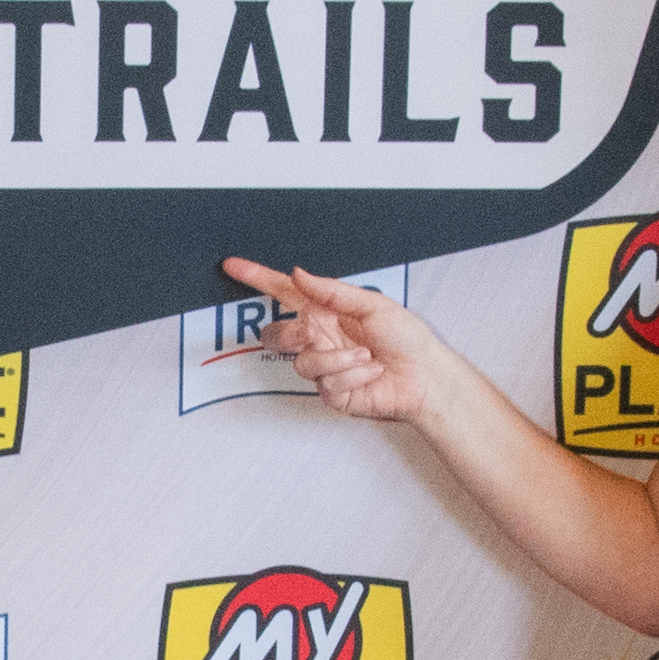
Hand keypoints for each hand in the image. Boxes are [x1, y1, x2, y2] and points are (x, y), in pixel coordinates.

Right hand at [219, 261, 435, 424]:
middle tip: (312, 333)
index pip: (284, 292)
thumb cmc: (407, 338)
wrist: (426, 376)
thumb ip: (333, 291)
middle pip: (275, 336)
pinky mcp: (333, 393)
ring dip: (337, 359)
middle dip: (288, 336)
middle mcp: (320, 339)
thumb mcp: (373, 304)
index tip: (232, 266)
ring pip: (302, 363)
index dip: (257, 278)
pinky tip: (370, 372)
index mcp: (326, 311)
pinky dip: (353, 375)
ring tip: (366, 357)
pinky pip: (326, 384)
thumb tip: (299, 274)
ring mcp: (324, 368)